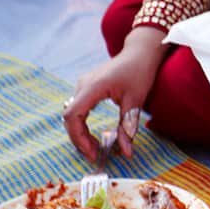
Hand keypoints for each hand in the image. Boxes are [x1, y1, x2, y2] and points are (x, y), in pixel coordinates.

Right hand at [62, 31, 163, 160]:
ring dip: (80, 133)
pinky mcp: (86, 88)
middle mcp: (83, 85)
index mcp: (93, 86)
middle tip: (94, 155)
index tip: (93, 152)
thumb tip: (126, 153)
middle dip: (79, 139)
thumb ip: (128, 126)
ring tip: (95, 148)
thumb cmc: (139, 72)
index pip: (73, 115)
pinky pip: (77, 110)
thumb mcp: (136, 100)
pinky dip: (82, 125)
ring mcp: (83, 85)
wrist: (140, 53)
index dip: (79, 137)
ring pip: (72, 115)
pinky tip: (93, 136)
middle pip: (69, 117)